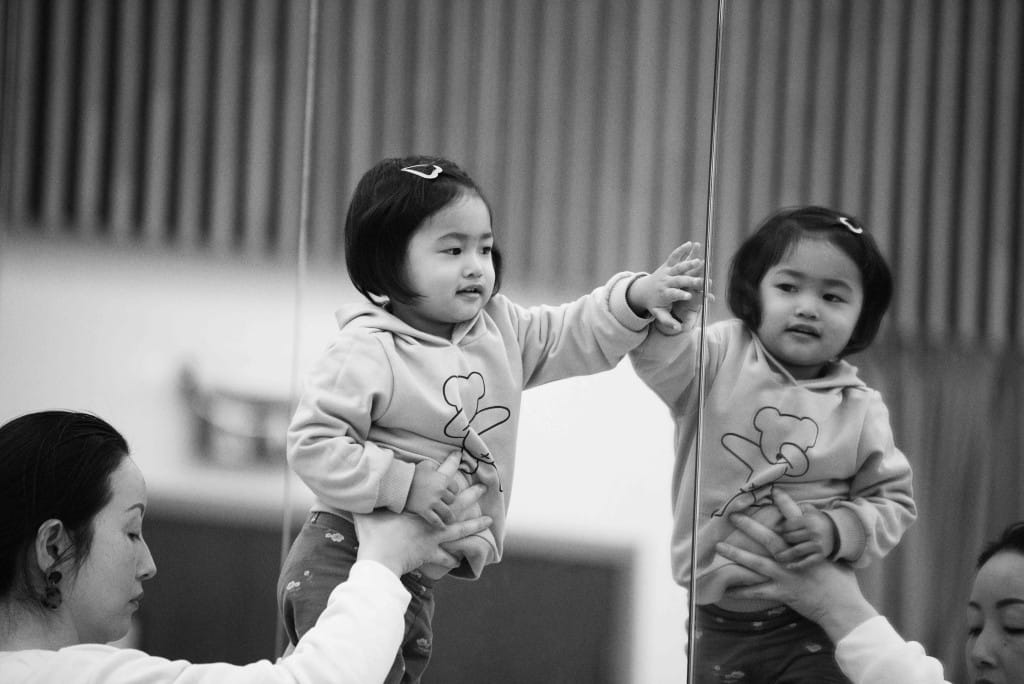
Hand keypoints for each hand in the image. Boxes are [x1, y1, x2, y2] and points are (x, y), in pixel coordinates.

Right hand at [354, 455, 491, 576]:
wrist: (380, 557)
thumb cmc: (374, 531)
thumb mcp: (368, 509)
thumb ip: (367, 497)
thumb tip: (352, 481)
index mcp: (420, 503)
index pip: (437, 479)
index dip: (449, 465)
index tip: (460, 455)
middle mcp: (430, 518)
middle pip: (457, 503)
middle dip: (471, 493)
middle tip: (484, 486)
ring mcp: (433, 536)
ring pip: (460, 529)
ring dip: (475, 524)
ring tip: (490, 521)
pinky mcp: (430, 552)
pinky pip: (444, 556)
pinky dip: (451, 558)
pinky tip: (459, 561)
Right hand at [405, 456, 459, 527]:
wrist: (398, 483)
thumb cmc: (412, 473)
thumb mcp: (426, 465)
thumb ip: (436, 466)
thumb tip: (442, 465)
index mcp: (443, 479)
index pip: (456, 488)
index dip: (453, 491)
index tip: (450, 494)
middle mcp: (440, 491)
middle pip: (452, 500)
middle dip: (449, 503)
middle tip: (447, 505)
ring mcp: (433, 502)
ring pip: (447, 512)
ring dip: (449, 517)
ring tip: (450, 520)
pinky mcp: (424, 511)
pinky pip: (436, 520)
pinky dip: (440, 525)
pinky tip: (442, 527)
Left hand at [626, 242, 709, 333]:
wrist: (642, 291)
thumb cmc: (653, 304)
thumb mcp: (658, 314)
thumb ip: (668, 321)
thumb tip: (678, 329)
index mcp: (664, 294)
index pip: (672, 294)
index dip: (680, 295)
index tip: (689, 297)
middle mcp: (665, 281)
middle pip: (678, 280)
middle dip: (689, 281)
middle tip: (700, 282)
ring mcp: (667, 271)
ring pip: (678, 267)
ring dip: (688, 264)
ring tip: (700, 261)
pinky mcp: (667, 264)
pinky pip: (674, 256)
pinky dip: (682, 249)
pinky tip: (691, 244)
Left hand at [715, 490, 877, 640]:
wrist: (843, 608)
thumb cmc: (844, 584)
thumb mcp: (837, 558)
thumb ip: (825, 543)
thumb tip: (821, 526)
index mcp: (809, 547)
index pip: (796, 521)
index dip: (785, 504)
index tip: (773, 491)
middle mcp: (795, 558)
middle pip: (769, 538)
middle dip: (750, 526)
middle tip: (733, 516)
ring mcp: (786, 575)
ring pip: (757, 562)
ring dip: (737, 554)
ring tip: (719, 546)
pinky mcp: (782, 592)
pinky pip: (757, 591)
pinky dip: (741, 590)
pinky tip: (726, 589)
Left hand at [775, 503, 836, 568]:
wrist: (838, 532)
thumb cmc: (817, 520)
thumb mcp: (807, 510)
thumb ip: (792, 504)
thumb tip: (775, 492)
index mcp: (808, 520)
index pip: (788, 525)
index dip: (780, 528)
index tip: (775, 531)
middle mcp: (813, 532)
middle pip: (791, 538)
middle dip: (783, 540)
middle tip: (776, 543)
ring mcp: (818, 545)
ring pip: (797, 550)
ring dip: (785, 555)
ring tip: (777, 557)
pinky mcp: (821, 556)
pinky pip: (807, 562)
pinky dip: (797, 565)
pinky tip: (788, 566)